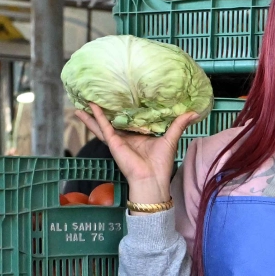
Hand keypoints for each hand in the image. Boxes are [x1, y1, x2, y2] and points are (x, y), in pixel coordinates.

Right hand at [76, 103, 201, 201]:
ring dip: (91, 114)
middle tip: (92, 97)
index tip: (118, 96)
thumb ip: (178, 124)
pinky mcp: (113, 142)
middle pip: (111, 121)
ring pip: (102, 124)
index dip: (123, 109)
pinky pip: (103, 127)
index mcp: (138, 136)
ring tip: (80, 103)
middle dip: (102, 111)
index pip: (129, 120)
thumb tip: (194, 112)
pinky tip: (90, 106)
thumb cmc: (161, 163)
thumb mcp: (170, 138)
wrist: (152, 179)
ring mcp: (118, 140)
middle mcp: (126, 137)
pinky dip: (97, 117)